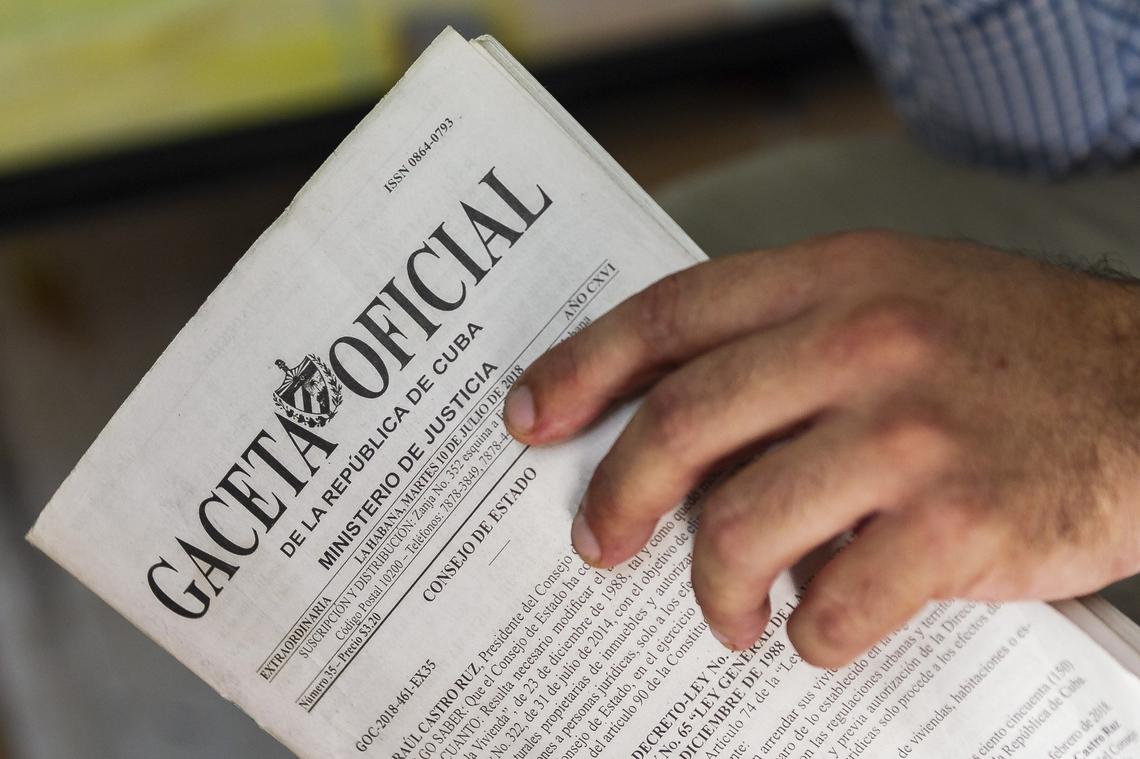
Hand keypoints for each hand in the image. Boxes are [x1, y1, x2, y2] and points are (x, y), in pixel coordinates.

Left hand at [503, 230, 1139, 667]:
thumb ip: (789, 339)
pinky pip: (835, 604)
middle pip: (681, 425)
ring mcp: (909, 434)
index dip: (583, 368)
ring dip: (717, 590)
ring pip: (741, 529)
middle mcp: (862, 344)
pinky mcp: (959, 523)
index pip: (671, 316)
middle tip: (599, 542)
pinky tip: (820, 629)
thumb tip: (679, 428)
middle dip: (618, 498)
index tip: (531, 416)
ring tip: (728, 613)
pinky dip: (811, 633)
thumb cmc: (1013, 350)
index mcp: (836, 279)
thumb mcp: (898, 296)